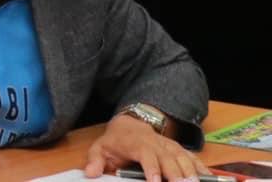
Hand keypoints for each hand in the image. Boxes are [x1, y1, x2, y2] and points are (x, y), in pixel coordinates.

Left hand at [84, 113, 207, 181]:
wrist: (130, 124)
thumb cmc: (116, 141)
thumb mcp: (101, 149)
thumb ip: (95, 161)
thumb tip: (91, 173)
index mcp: (136, 143)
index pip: (146, 155)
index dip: (151, 168)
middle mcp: (156, 144)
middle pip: (169, 159)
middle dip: (177, 174)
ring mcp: (170, 146)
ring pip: (183, 158)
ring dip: (192, 173)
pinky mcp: (179, 150)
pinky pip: (193, 158)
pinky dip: (202, 168)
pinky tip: (209, 178)